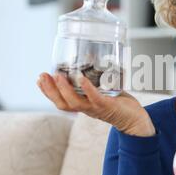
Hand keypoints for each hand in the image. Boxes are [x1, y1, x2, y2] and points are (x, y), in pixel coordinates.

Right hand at [37, 72, 155, 136]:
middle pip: (62, 103)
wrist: (136, 119)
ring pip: (75, 103)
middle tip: (42, 75)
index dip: (48, 91)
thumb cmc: (119, 103)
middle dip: (50, 90)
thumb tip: (90, 54)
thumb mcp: (103, 89)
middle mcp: (86, 109)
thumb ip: (95, 76)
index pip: (60, 101)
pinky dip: (87, 89)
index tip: (39, 78)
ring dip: (64, 89)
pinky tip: (82, 79)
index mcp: (83, 105)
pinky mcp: (108, 106)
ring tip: (58, 75)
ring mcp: (96, 108)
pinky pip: (95, 99)